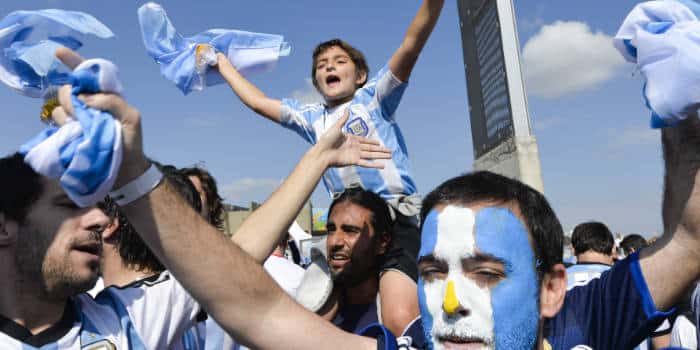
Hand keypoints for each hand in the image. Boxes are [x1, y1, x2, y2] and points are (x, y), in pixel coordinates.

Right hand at [53, 47, 149, 187]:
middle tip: (85, 114)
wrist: (125, 170)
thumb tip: (85, 97)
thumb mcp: (132, 118)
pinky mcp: (68, 133)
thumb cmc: (131, 142)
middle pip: (67, 90)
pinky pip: (56, 122)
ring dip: (69, 114)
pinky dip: (63, 125)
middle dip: (72, 98)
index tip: (58, 52)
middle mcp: (87, 105)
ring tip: (84, 128)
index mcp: (104, 97)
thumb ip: (113, 102)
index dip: (73, 61)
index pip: (87, 75)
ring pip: (59, 107)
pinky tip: (75, 133)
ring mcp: (76, 119)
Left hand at [315, 109, 391, 167]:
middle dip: (381, 150)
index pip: (365, 141)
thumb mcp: (336, 127)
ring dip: (381, 156)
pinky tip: (382, 166)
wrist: (322, 153)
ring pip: (371, 155)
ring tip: (390, 157)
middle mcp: (355, 147)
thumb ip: (343, 119)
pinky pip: (367, 163)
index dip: (372, 142)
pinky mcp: (354, 161)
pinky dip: (374, 164)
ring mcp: (355, 155)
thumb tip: (347, 109)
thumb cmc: (326, 140)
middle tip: (390, 151)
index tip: (379, 143)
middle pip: (371, 149)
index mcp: (351, 139)